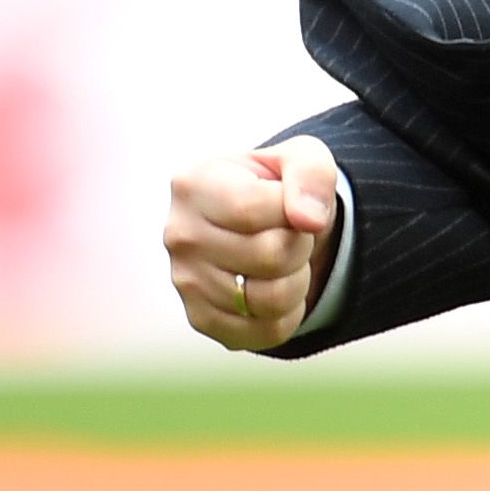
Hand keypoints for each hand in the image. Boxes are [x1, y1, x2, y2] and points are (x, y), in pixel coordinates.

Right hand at [165, 135, 342, 350]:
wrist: (265, 223)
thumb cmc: (280, 186)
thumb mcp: (303, 158)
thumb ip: (311, 173)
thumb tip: (307, 220)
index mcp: (194, 184)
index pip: (254, 209)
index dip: (293, 210)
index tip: (292, 204)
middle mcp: (179, 234)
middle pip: (270, 256)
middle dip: (300, 244)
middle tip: (290, 233)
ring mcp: (185, 281)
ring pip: (271, 299)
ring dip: (297, 279)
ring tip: (282, 258)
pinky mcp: (201, 319)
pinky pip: (265, 332)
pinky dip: (288, 312)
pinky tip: (273, 285)